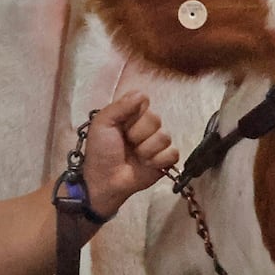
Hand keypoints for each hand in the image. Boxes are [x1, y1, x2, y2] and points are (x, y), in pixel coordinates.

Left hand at [82, 90, 178, 218]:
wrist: (105, 180)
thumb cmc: (101, 151)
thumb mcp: (102, 123)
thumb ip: (120, 106)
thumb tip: (142, 94)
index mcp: (132, 114)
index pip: (144, 101)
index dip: (134, 114)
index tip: (122, 125)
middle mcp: (147, 126)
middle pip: (156, 119)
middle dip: (139, 134)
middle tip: (128, 144)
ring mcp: (157, 143)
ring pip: (165, 137)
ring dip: (147, 150)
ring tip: (136, 157)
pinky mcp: (165, 160)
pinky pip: (173, 153)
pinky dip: (159, 161)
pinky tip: (148, 165)